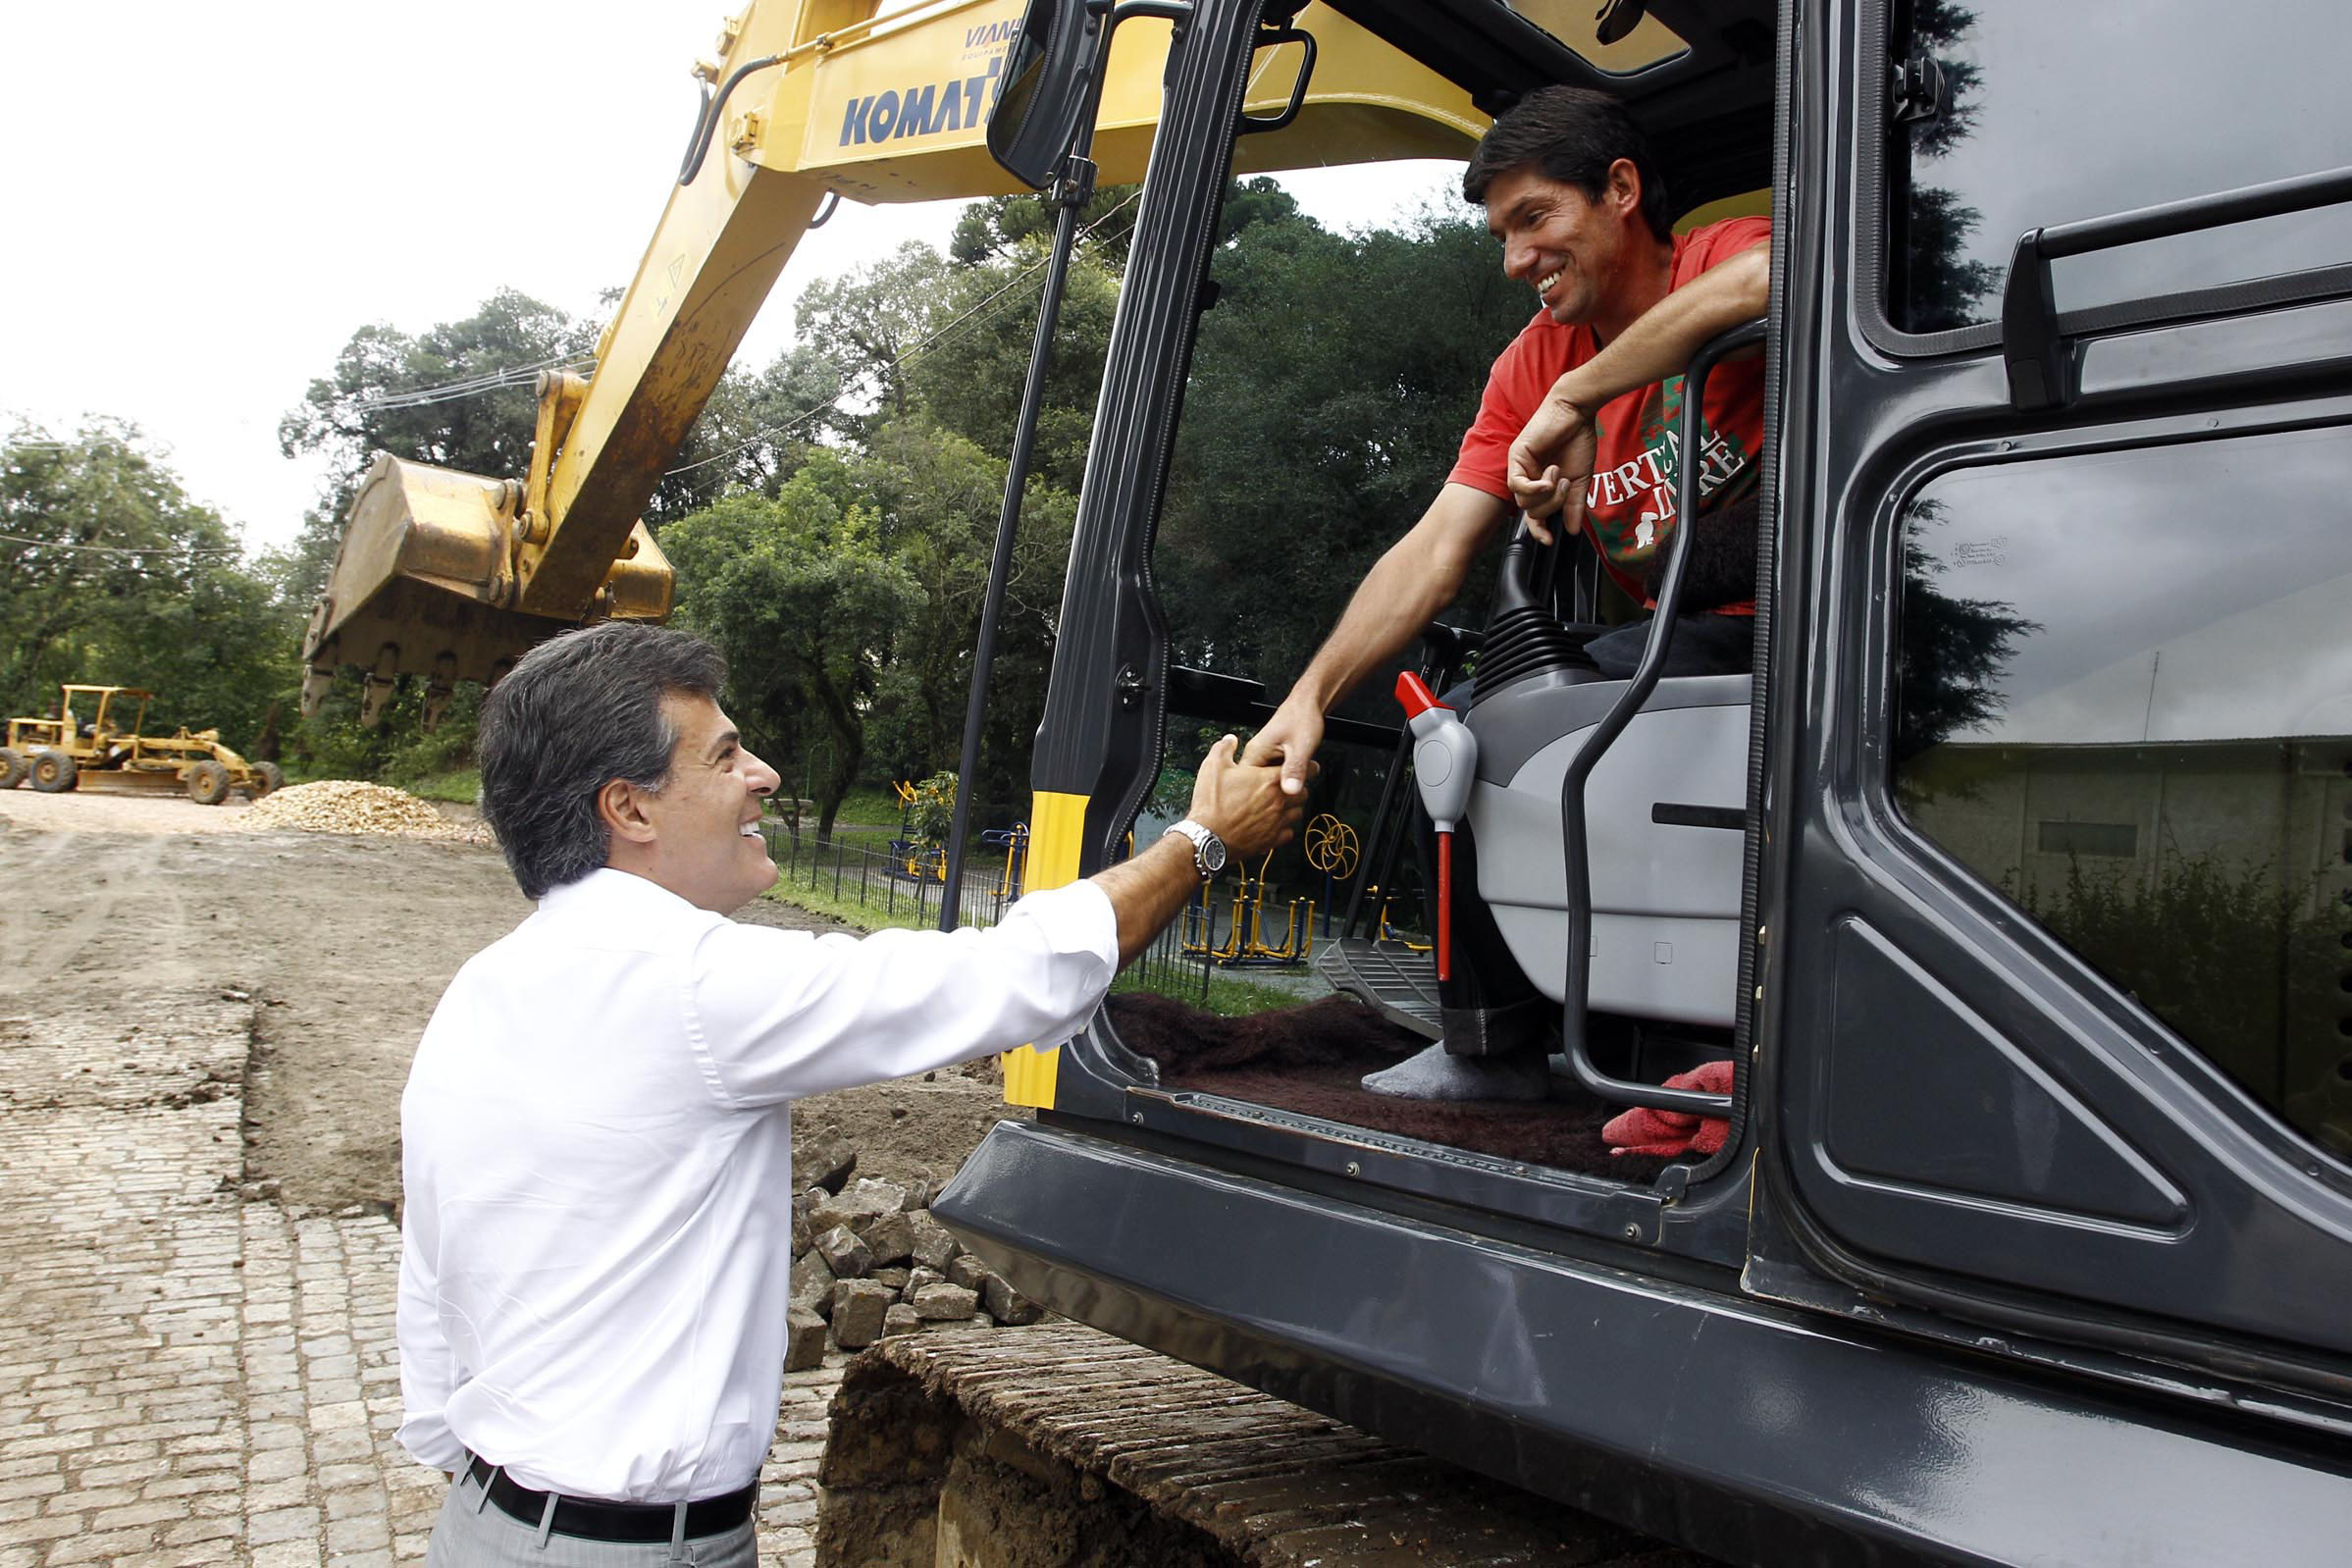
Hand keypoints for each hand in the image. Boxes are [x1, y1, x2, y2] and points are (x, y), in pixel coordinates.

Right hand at [1188, 734, 1303, 860]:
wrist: (1206, 838)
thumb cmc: (1211, 804)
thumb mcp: (1213, 767)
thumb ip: (1224, 749)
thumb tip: (1230, 740)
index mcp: (1268, 781)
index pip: (1299, 770)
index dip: (1306, 767)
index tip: (1307, 766)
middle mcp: (1278, 802)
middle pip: (1303, 792)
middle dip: (1298, 787)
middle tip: (1289, 784)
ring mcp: (1276, 823)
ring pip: (1297, 813)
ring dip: (1292, 807)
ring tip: (1282, 803)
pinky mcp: (1271, 840)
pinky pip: (1288, 833)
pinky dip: (1284, 827)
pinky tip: (1274, 823)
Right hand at [1240, 696, 1322, 799]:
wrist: (1307, 705)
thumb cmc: (1301, 718)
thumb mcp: (1300, 746)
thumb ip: (1295, 768)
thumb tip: (1291, 789)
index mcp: (1255, 753)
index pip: (1248, 782)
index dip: (1262, 795)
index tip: (1278, 798)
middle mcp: (1255, 758)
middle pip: (1259, 788)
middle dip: (1277, 793)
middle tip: (1294, 787)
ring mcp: (1263, 760)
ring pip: (1267, 786)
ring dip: (1281, 790)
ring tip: (1296, 783)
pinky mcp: (1271, 762)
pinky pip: (1273, 780)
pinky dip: (1284, 785)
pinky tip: (1294, 781)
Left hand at [1506, 394, 1598, 545]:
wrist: (1578, 413)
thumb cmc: (1578, 440)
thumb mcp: (1580, 480)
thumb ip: (1574, 506)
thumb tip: (1572, 530)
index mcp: (1542, 485)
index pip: (1534, 515)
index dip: (1539, 530)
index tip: (1550, 540)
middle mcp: (1528, 478)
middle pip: (1530, 511)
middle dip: (1552, 505)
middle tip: (1567, 487)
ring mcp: (1520, 468)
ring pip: (1524, 501)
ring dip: (1547, 494)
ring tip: (1559, 476)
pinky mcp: (1516, 456)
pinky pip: (1517, 485)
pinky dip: (1535, 487)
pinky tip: (1549, 477)